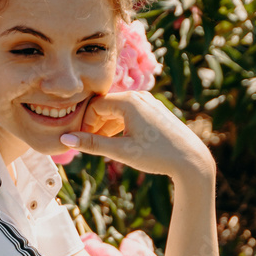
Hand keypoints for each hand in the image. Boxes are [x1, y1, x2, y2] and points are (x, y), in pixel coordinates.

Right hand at [59, 90, 214, 180]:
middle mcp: (139, 96)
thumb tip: (65, 139)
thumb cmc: (156, 155)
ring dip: (107, 127)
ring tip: (104, 147)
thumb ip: (92, 144)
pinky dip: (120, 126)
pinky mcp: (155, 110)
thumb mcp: (121, 151)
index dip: (84, 124)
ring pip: (117, 110)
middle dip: (95, 125)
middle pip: (105, 106)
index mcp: (129, 101)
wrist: (189, 159)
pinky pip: (130, 113)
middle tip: (89, 145)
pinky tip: (119, 142)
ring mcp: (148, 102)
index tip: (81, 142)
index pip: (94, 106)